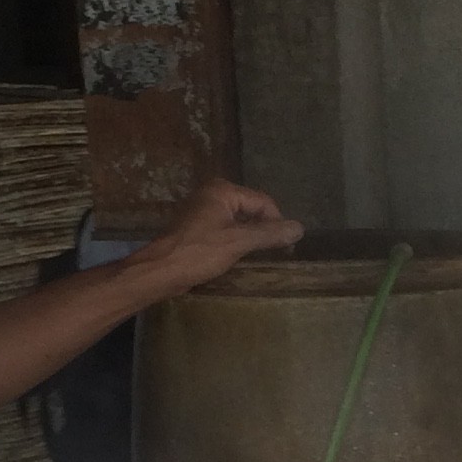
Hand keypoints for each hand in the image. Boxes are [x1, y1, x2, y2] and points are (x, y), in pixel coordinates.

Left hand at [134, 180, 303, 297]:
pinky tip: (238, 256)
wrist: (161, 270)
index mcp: (222, 191)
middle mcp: (212, 194)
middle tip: (274, 253)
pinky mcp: (197, 227)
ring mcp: (202, 210)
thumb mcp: (238, 242)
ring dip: (249, 237)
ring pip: (238, 221)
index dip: (277, 223)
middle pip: (251, 209)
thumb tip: (300, 228)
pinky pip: (225, 229)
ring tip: (258, 256)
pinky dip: (235, 240)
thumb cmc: (199, 253)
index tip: (286, 247)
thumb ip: (269, 234)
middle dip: (263, 229)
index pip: (262, 202)